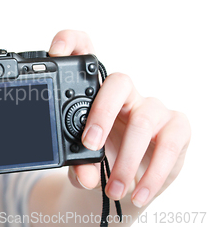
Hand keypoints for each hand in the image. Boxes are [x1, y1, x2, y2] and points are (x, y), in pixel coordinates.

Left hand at [49, 30, 190, 207]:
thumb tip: (85, 176)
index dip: (72, 42)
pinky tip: (138, 192)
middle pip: (118, 83)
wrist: (129, 184)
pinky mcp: (177, 127)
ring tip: (112, 188)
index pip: (86, 51)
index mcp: (94, 91)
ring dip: (126, 159)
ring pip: (144, 119)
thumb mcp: (84, 162)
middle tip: (89, 144)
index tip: (57, 52)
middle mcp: (124, 93)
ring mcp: (152, 108)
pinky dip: (151, 174)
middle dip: (102, 114)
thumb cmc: (102, 160)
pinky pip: (170, 144)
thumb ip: (80, 165)